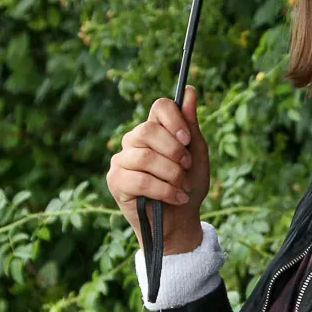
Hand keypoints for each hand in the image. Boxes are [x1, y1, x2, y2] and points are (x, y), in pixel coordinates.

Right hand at [106, 84, 210, 253]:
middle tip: (186, 168)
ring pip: (145, 156)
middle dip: (174, 151)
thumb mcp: (195, 154)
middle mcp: (134, 140)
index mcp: (155, 129)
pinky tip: (176, 197)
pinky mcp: (115, 181)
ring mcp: (121, 159)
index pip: (160, 106)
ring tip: (183, 187)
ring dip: (171, 174)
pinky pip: (138, 179)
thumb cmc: (188, 185)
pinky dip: (163, 189)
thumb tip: (189, 90)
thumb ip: (190, 125)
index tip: (187, 140)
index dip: (175, 119)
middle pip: (149, 129)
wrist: (180, 221)